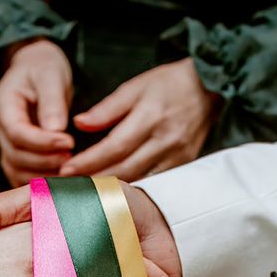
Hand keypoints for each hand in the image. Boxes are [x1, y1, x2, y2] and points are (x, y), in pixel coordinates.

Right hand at [0, 40, 74, 185]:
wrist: (35, 68)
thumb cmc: (43, 67)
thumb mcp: (50, 75)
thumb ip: (52, 102)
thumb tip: (56, 130)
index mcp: (3, 104)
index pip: (17, 132)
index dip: (42, 143)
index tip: (69, 143)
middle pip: (16, 155)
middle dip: (45, 161)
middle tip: (72, 160)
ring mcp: (4, 142)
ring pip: (16, 169)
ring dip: (42, 175)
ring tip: (68, 170)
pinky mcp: (15, 153)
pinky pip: (21, 174)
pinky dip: (39, 181)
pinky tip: (60, 179)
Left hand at [60, 58, 219, 180]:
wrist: (209, 89)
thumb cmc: (168, 85)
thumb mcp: (135, 87)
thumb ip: (107, 109)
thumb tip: (79, 124)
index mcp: (151, 116)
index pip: (114, 146)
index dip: (89, 161)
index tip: (67, 169)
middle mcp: (166, 139)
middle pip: (125, 168)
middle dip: (95, 179)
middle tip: (71, 185)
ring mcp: (177, 156)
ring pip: (139, 180)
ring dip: (112, 188)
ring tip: (88, 191)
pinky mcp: (183, 165)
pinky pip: (154, 182)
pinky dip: (133, 188)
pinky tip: (115, 191)